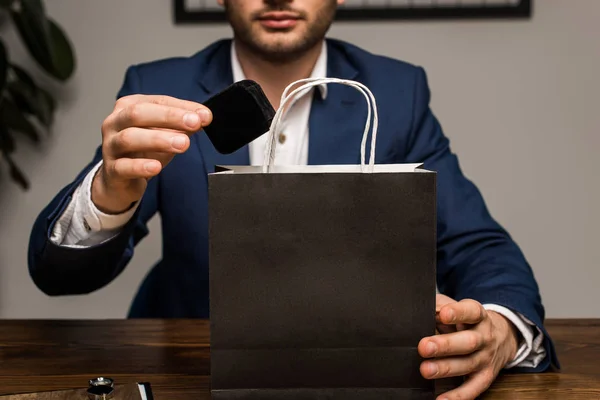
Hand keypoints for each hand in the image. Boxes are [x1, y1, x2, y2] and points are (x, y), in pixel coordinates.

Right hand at [92, 95, 211, 212]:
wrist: (120, 181)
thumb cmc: (143, 152)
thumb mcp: (165, 134)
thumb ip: (183, 125)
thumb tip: (203, 116)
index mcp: (128, 107)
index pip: (157, 101)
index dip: (181, 107)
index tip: (204, 115)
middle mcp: (115, 123)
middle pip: (138, 113)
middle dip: (169, 117)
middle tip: (194, 123)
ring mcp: (110, 146)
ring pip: (129, 138)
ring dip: (159, 140)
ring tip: (183, 144)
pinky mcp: (111, 171)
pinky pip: (123, 167)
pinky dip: (141, 166)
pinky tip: (156, 167)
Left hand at [418, 294, 518, 399]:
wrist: (501, 337)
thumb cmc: (468, 320)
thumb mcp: (457, 308)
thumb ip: (440, 306)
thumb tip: (421, 309)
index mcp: (478, 316)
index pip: (471, 312)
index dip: (458, 312)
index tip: (443, 314)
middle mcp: (485, 337)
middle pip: (468, 341)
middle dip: (446, 345)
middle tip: (424, 347)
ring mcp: (486, 358)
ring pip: (468, 364)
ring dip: (446, 368)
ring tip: (426, 370)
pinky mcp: (485, 377)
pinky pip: (472, 389)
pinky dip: (457, 396)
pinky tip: (441, 399)